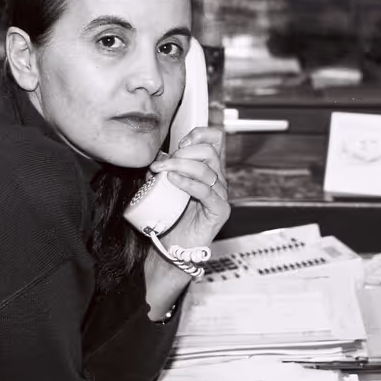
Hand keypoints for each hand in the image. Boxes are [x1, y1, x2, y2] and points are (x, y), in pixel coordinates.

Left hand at [148, 127, 230, 251]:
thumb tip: (159, 155)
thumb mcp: (162, 187)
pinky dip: (187, 182)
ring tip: (162, 172)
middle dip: (182, 154)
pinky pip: (205, 191)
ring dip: (179, 166)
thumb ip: (162, 170)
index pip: (214, 140)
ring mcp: (220, 195)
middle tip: (161, 164)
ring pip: (206, 170)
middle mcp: (217, 179)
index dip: (199, 135)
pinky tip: (173, 180)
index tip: (179, 143)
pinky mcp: (220, 210)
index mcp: (208, 169)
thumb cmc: (169, 217)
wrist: (172, 246)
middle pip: (209, 152)